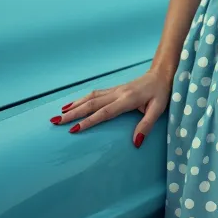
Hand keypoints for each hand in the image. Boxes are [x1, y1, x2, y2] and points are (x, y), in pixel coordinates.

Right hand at [50, 67, 172, 145]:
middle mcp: (117, 93)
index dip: (89, 121)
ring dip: (74, 106)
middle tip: (56, 121)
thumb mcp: (159, 109)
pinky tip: (73, 104)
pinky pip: (94, 95)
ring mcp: (114, 90)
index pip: (104, 112)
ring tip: (59, 114)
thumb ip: (146, 125)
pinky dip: (81, 99)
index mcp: (127, 99)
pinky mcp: (114, 89)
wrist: (161, 74)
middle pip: (91, 104)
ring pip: (90, 98)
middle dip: (73, 113)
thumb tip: (135, 143)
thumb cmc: (161, 93)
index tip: (74, 129)